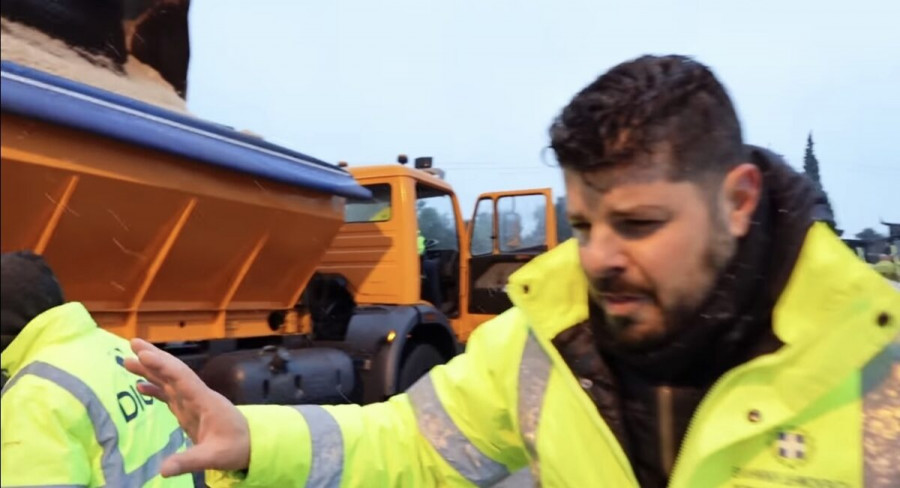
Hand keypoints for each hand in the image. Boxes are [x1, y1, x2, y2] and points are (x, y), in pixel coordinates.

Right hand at [124, 339, 250, 476]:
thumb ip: (189, 461)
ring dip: (151, 369)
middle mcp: (198, 396)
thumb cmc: (236, 448)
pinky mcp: (190, 410)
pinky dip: (155, 388)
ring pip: (170, 380)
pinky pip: (170, 394)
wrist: (251, 445)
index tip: (145, 354)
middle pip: (174, 372)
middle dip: (154, 357)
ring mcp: (193, 402)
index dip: (163, 366)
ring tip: (128, 360)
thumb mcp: (214, 457)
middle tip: (133, 342)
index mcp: (205, 401)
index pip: (182, 379)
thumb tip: (162, 470)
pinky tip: (140, 385)